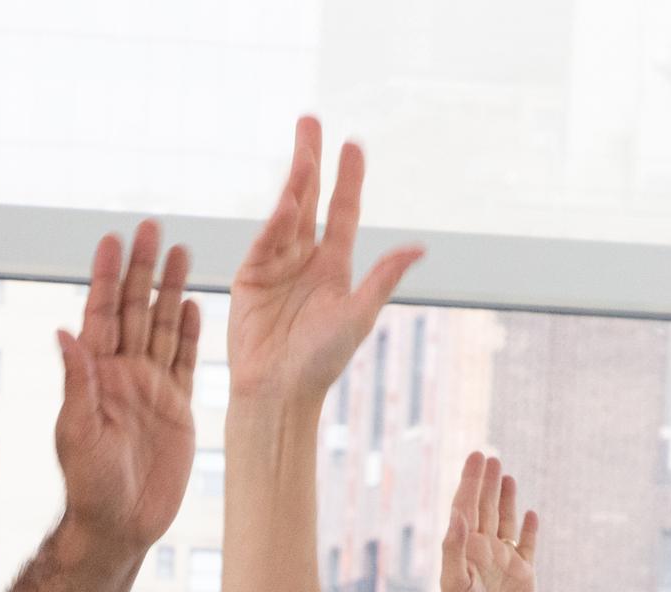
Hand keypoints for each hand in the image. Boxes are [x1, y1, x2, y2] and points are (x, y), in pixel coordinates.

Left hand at [52, 221, 201, 548]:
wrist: (121, 526)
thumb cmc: (90, 486)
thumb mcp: (79, 433)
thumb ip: (76, 382)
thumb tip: (63, 330)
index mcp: (95, 376)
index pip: (101, 315)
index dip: (105, 278)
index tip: (111, 239)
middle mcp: (123, 375)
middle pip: (134, 310)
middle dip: (142, 269)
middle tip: (151, 227)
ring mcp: (151, 389)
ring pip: (163, 327)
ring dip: (170, 289)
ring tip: (180, 249)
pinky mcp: (178, 407)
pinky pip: (186, 360)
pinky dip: (191, 331)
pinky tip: (194, 302)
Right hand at [230, 118, 422, 406]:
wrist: (278, 392)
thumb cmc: (322, 362)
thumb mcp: (359, 315)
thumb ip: (384, 278)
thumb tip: (420, 249)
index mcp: (334, 266)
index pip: (343, 210)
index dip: (348, 177)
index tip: (352, 143)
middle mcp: (304, 259)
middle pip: (310, 198)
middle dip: (310, 159)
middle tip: (310, 120)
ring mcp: (275, 266)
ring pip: (286, 214)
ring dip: (295, 182)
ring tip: (303, 151)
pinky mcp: (249, 278)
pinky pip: (264, 241)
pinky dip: (275, 222)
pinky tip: (287, 203)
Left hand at [435, 451, 538, 591]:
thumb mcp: (454, 585)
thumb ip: (454, 550)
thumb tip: (458, 517)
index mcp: (462, 551)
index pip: (465, 508)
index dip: (470, 482)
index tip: (476, 456)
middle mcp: (481, 553)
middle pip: (483, 509)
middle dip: (485, 483)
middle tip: (489, 456)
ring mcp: (503, 562)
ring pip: (504, 522)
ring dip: (504, 499)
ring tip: (506, 474)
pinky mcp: (524, 575)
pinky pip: (527, 545)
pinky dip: (528, 529)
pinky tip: (530, 513)